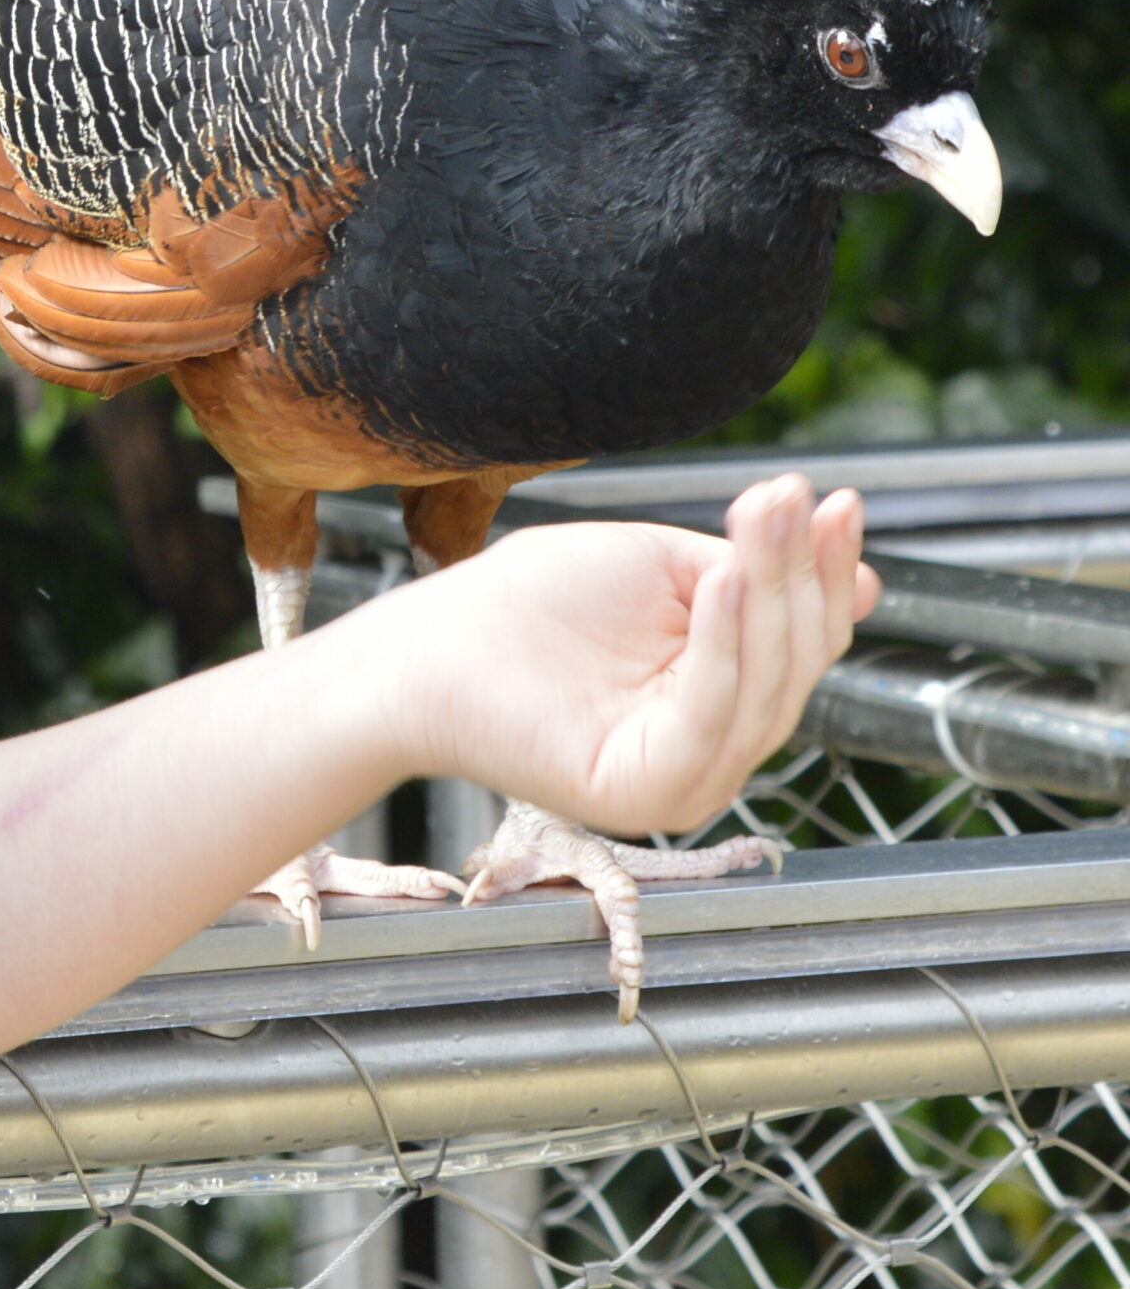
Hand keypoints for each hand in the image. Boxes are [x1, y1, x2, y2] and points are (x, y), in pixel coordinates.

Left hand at [346, 474, 874, 835]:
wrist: (425, 643)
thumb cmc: (528, 602)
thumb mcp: (658, 570)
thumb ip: (748, 577)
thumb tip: (862, 581)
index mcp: (718, 697)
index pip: (799, 637)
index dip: (823, 571)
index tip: (839, 502)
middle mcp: (713, 748)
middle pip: (792, 662)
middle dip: (796, 572)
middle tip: (789, 496)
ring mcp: (683, 779)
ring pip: (763, 687)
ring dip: (770, 593)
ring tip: (765, 517)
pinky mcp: (644, 791)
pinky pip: (709, 715)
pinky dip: (726, 644)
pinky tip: (727, 580)